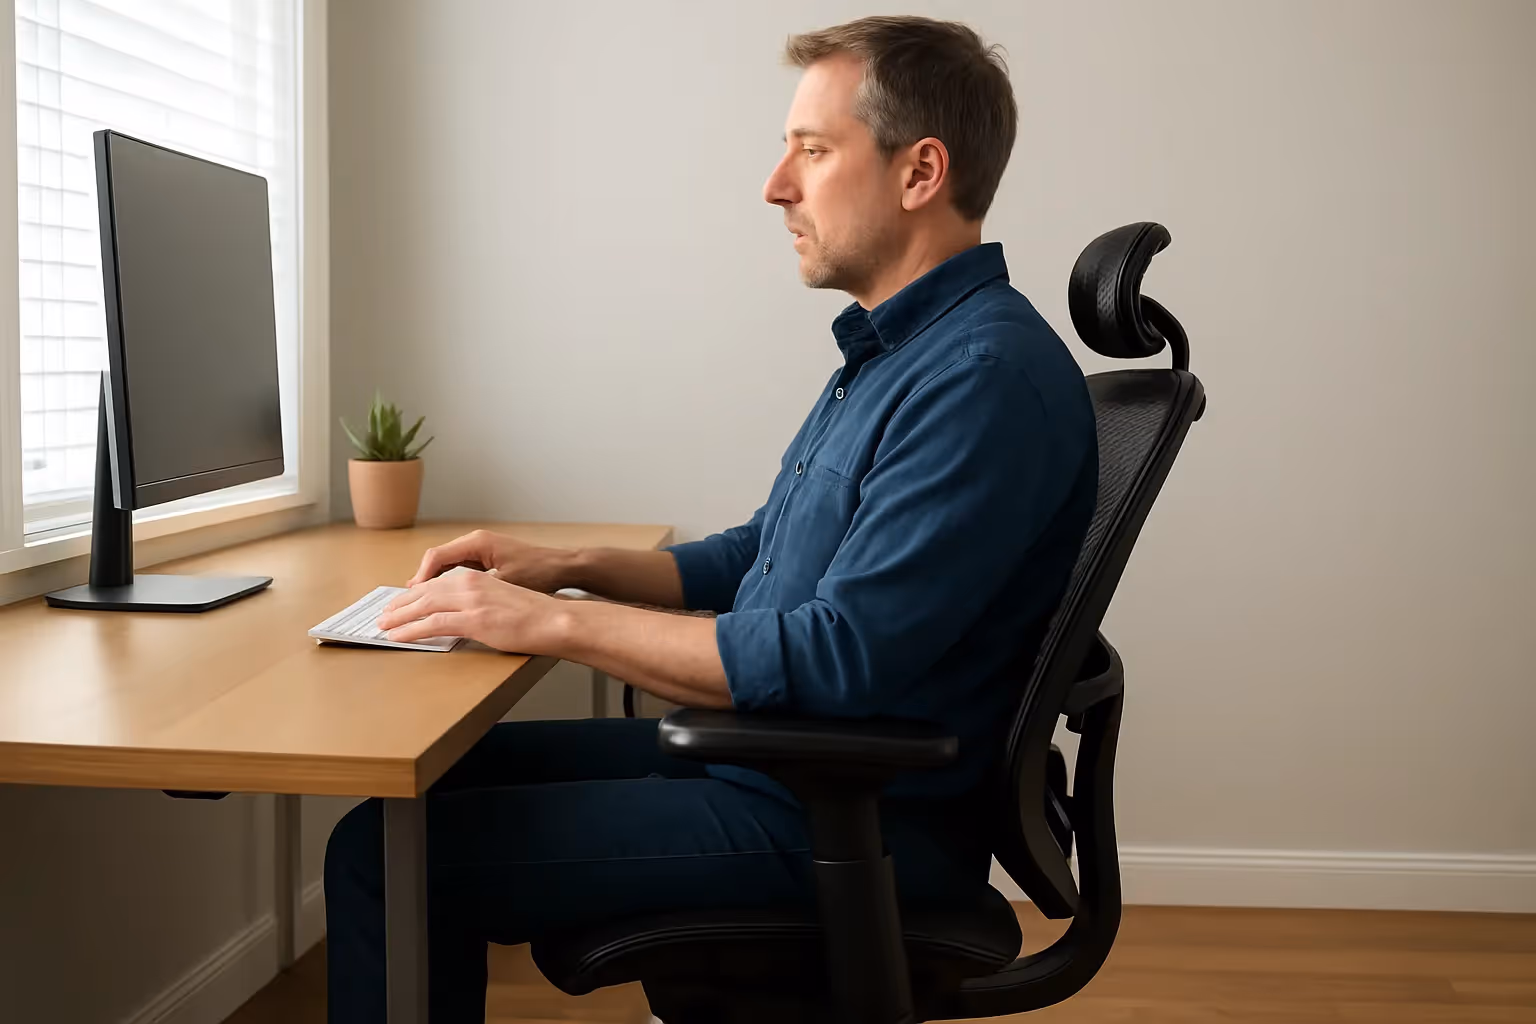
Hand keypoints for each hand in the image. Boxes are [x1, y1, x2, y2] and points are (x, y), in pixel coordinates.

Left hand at [377, 569, 563, 651]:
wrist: (554, 620)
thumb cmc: (535, 614)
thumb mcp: (502, 598)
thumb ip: (479, 601)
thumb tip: (461, 614)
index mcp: (477, 577)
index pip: (437, 582)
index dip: (415, 592)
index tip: (401, 601)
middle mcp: (470, 584)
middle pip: (425, 591)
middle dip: (401, 603)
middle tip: (385, 614)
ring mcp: (471, 601)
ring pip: (423, 605)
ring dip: (399, 616)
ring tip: (384, 626)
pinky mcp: (473, 620)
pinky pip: (432, 624)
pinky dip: (410, 630)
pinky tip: (398, 636)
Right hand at [407, 529, 573, 590]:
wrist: (563, 567)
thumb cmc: (539, 572)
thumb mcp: (504, 584)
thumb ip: (475, 591)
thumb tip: (447, 602)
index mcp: (477, 543)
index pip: (437, 557)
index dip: (421, 578)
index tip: (410, 597)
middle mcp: (476, 542)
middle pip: (437, 560)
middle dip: (420, 581)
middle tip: (405, 601)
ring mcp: (481, 549)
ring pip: (446, 565)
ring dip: (431, 582)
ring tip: (415, 602)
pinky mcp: (486, 559)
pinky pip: (457, 568)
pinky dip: (446, 582)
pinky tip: (438, 597)